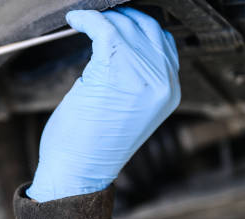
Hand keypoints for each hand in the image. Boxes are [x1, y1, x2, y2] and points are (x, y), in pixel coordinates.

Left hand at [27, 7, 180, 201]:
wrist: (76, 173)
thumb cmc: (89, 147)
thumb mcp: (125, 111)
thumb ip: (136, 81)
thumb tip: (122, 48)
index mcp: (169, 93)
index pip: (163, 43)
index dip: (138, 27)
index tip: (116, 22)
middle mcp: (162, 83)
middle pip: (148, 29)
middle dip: (121, 19)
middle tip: (98, 19)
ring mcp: (142, 78)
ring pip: (126, 27)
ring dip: (103, 20)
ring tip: (84, 22)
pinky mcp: (115, 74)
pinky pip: (104, 29)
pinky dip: (87, 19)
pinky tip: (75, 20)